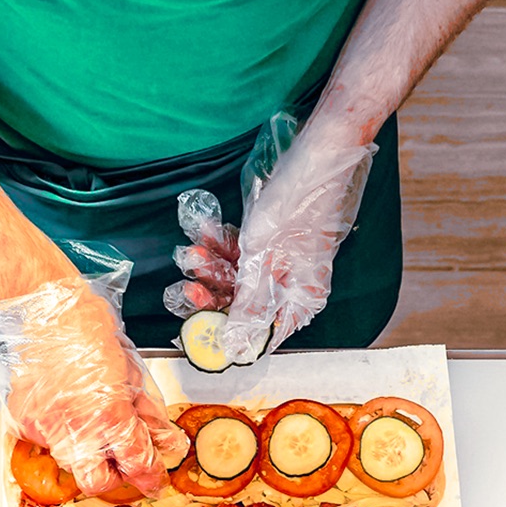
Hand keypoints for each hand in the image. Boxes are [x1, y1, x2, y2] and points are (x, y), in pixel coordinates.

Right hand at [0, 258, 185, 495]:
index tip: (154, 477)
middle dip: (111, 477)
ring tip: (88, 417)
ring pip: (69, 461)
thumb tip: (164, 441)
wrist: (46, 313)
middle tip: (119, 460)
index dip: (151, 475)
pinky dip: (58, 429)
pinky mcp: (23, 421)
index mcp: (110, 415)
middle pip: (95, 482)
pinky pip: (46, 440)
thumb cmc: (89, 331)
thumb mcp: (133, 373)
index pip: (136, 463)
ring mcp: (44, 428)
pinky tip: (63, 405)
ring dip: (85, 449)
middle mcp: (75, 428)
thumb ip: (148, 414)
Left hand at [164, 112, 375, 362]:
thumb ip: (248, 306)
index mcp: (301, 300)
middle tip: (190, 281)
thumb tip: (236, 347)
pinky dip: (225, 244)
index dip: (229, 330)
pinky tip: (205, 232)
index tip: (200, 326)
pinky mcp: (275, 241)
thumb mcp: (263, 262)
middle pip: (246, 303)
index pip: (261, 332)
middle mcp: (294, 286)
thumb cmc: (295, 211)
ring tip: (194, 250)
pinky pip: (245, 252)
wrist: (316, 159)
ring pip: (241, 275)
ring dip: (214, 264)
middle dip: (215, 290)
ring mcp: (284, 263)